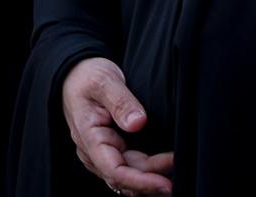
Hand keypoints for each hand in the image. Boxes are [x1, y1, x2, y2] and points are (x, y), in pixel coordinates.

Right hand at [61, 58, 173, 194]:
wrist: (75, 73)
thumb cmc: (86, 76)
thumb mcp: (103, 81)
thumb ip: (120, 101)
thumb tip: (138, 123)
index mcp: (89, 137)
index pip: (114, 171)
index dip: (141, 182)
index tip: (165, 183)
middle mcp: (93, 151)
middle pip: (126, 177)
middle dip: (153, 178)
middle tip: (181, 165)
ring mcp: (102, 152)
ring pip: (129, 175)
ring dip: (152, 176)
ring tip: (177, 168)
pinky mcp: (111, 150)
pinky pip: (130, 168)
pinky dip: (148, 171)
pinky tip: (165, 167)